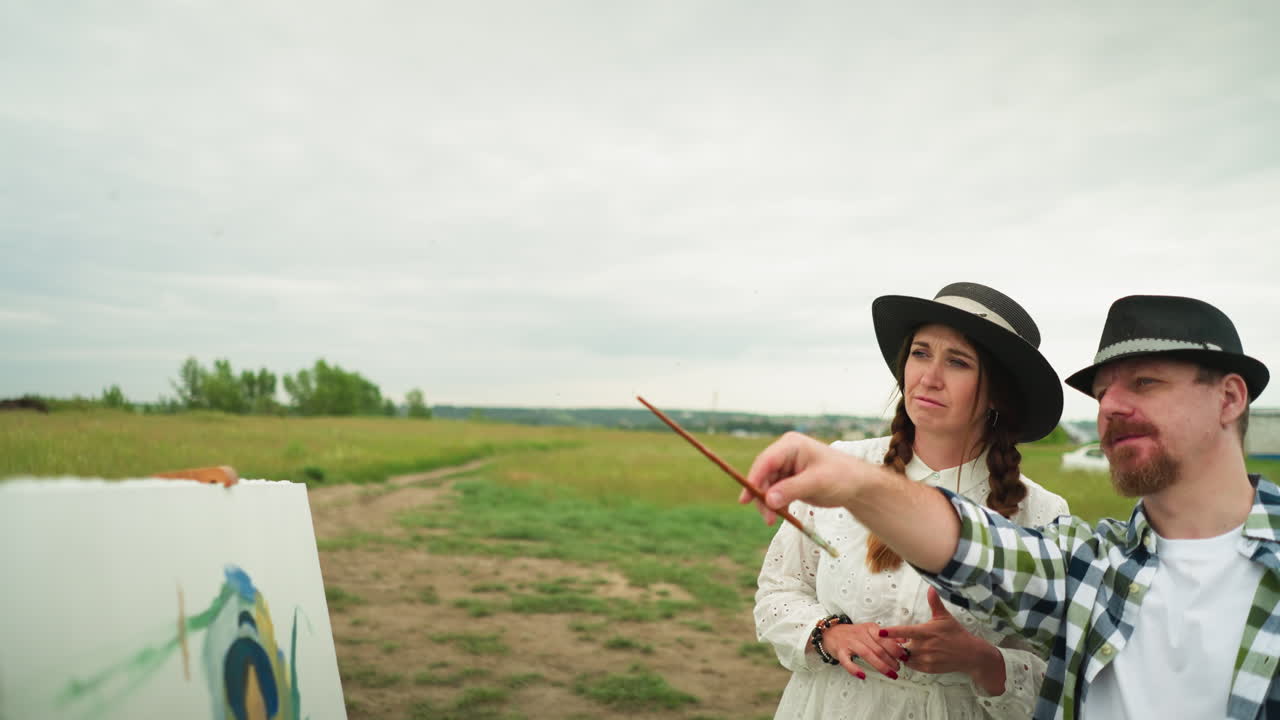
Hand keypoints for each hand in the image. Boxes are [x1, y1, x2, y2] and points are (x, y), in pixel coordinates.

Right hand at [737, 432, 875, 523]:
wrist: (857, 486)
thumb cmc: (842, 476)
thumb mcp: (818, 482)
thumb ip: (791, 490)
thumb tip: (768, 500)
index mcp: (791, 445)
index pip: (766, 461)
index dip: (754, 479)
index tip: (746, 498)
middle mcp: (785, 454)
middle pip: (763, 476)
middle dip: (762, 497)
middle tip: (767, 518)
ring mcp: (786, 468)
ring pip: (767, 487)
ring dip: (768, 504)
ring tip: (772, 521)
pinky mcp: (789, 481)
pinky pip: (774, 494)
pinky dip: (775, 505)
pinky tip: (780, 516)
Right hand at [819, 622, 907, 679]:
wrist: (830, 632)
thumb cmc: (853, 634)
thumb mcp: (871, 630)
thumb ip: (886, 636)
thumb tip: (904, 640)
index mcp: (869, 628)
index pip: (885, 638)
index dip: (896, 648)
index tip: (904, 656)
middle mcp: (860, 634)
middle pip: (878, 648)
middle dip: (891, 660)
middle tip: (898, 668)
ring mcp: (849, 643)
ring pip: (867, 654)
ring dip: (880, 665)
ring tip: (890, 673)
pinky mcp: (840, 652)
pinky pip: (847, 661)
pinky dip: (854, 669)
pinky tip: (862, 675)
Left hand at [880, 589, 1005, 692]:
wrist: (970, 654)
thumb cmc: (956, 633)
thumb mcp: (945, 617)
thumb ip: (935, 603)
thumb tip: (931, 587)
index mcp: (927, 632)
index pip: (905, 632)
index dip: (892, 632)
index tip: (880, 632)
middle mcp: (925, 646)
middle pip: (902, 646)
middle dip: (898, 643)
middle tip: (900, 639)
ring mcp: (927, 659)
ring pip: (906, 657)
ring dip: (903, 652)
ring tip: (908, 646)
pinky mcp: (928, 668)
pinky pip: (912, 665)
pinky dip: (910, 660)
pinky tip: (915, 654)